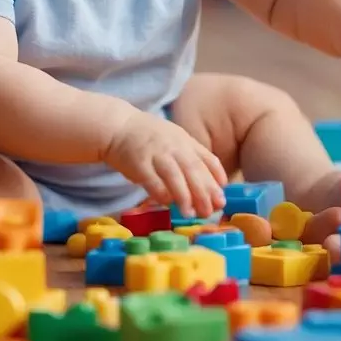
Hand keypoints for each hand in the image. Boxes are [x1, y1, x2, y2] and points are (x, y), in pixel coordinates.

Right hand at [104, 111, 227, 218]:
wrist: (118, 125)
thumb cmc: (149, 138)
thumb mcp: (176, 140)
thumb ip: (192, 158)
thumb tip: (213, 184)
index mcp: (186, 141)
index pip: (207, 160)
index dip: (216, 180)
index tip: (221, 197)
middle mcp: (174, 146)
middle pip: (194, 170)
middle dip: (204, 192)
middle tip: (210, 211)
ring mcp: (156, 153)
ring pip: (175, 175)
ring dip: (185, 196)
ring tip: (190, 214)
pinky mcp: (138, 162)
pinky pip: (152, 180)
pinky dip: (160, 192)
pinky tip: (166, 203)